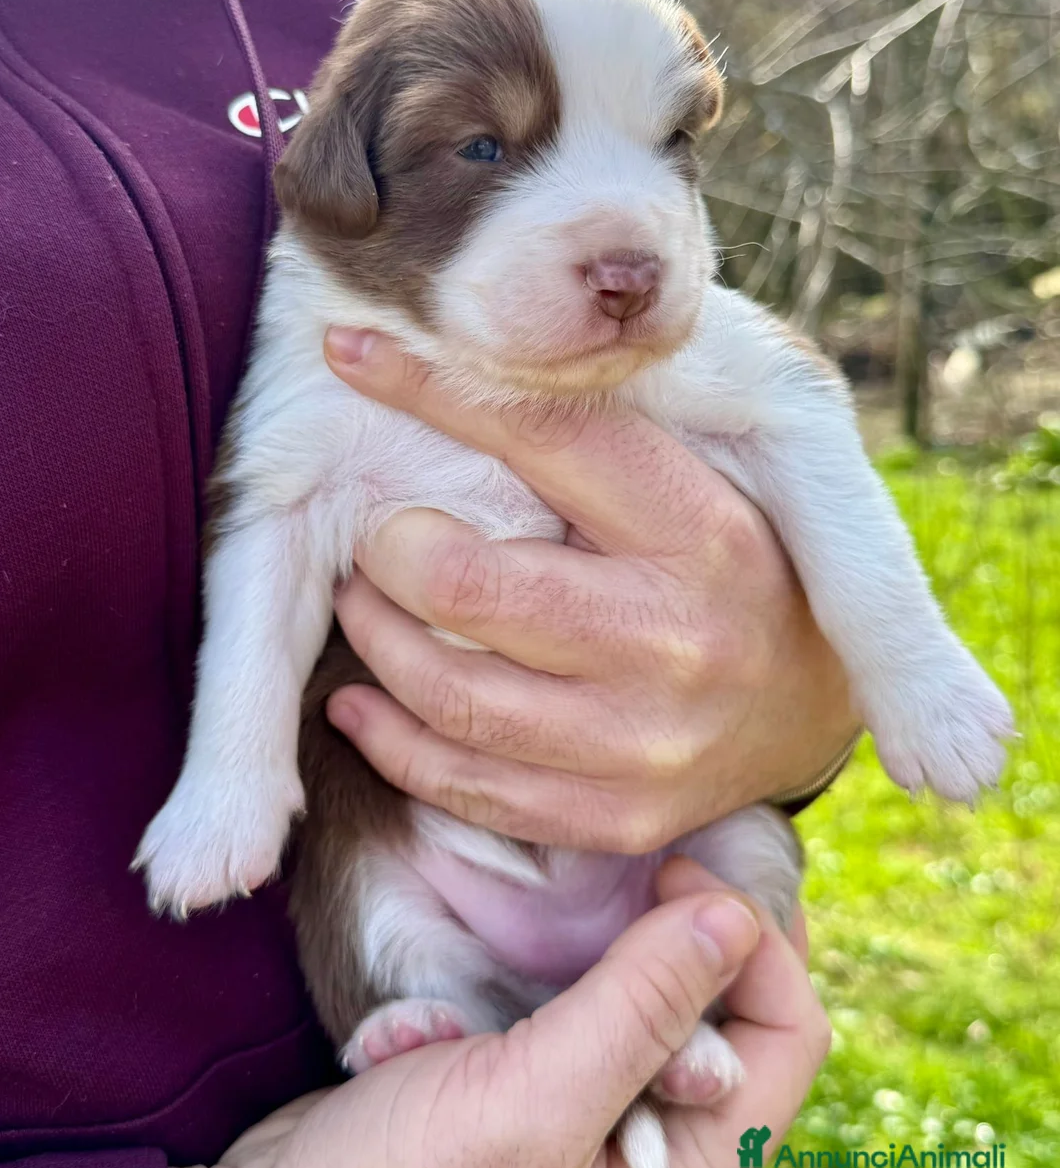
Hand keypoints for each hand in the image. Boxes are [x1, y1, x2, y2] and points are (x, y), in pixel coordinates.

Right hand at [169, 863, 829, 1167]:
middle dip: (687, 927)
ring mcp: (603, 1109)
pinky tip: (480, 982)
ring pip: (658, 989)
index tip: (675, 871)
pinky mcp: (544, 1076)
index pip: (786, 1033)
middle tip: (638, 858)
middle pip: (733, 1005)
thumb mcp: (529, 1102)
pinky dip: (551, 964)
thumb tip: (738, 913)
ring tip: (556, 908)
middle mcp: (662, 1148)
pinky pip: (586, 996)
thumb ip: (640, 1011)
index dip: (752, 941)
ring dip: (612, 941)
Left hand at [320, 329, 858, 852]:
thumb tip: (456, 356)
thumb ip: (596, 434)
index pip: (545, 437)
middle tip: (378, 530)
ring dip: (374, 638)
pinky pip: (466, 786)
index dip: (432, 388)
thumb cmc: (732, 564)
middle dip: (391, 545)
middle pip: (467, 585)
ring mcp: (649, 744)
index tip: (354, 350)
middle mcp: (680, 640)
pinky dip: (390, 740)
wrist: (813, 707)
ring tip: (362, 601)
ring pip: (448, 692)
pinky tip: (363, 702)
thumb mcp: (698, 481)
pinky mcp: (619, 817)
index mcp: (704, 529)